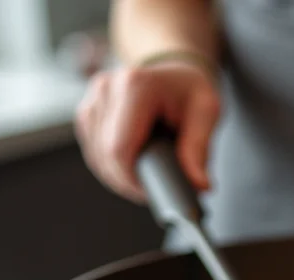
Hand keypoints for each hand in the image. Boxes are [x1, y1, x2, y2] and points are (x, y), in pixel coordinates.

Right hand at [75, 60, 220, 202]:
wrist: (173, 72)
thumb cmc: (189, 90)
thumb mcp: (206, 113)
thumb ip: (199, 149)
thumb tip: (199, 185)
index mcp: (135, 85)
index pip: (119, 148)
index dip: (133, 180)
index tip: (153, 193)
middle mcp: (107, 88)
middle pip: (106, 156)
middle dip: (129, 182)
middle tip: (155, 191)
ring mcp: (93, 99)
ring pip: (96, 157)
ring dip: (119, 177)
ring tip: (148, 178)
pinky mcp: (87, 112)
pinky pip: (93, 152)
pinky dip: (111, 167)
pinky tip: (133, 168)